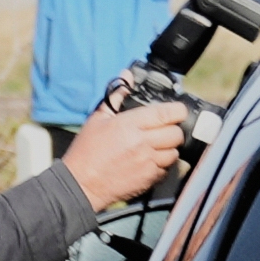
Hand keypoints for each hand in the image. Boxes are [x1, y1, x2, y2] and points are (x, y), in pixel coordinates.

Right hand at [60, 95, 182, 210]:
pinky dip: (162, 165)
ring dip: (169, 149)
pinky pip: (166, 170)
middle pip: (176, 134)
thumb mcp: (97, 119)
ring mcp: (147, 163)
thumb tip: (127, 76)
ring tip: (157, 147)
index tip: (177, 111)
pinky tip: (150, 162)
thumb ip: (116, 96)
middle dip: (174, 130)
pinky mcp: (148, 180)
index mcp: (130, 124)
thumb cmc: (86, 151)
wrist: (81, 184)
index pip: (167, 113)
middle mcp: (142, 143)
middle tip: (164, 130)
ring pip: (174, 153)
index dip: (178, 110)